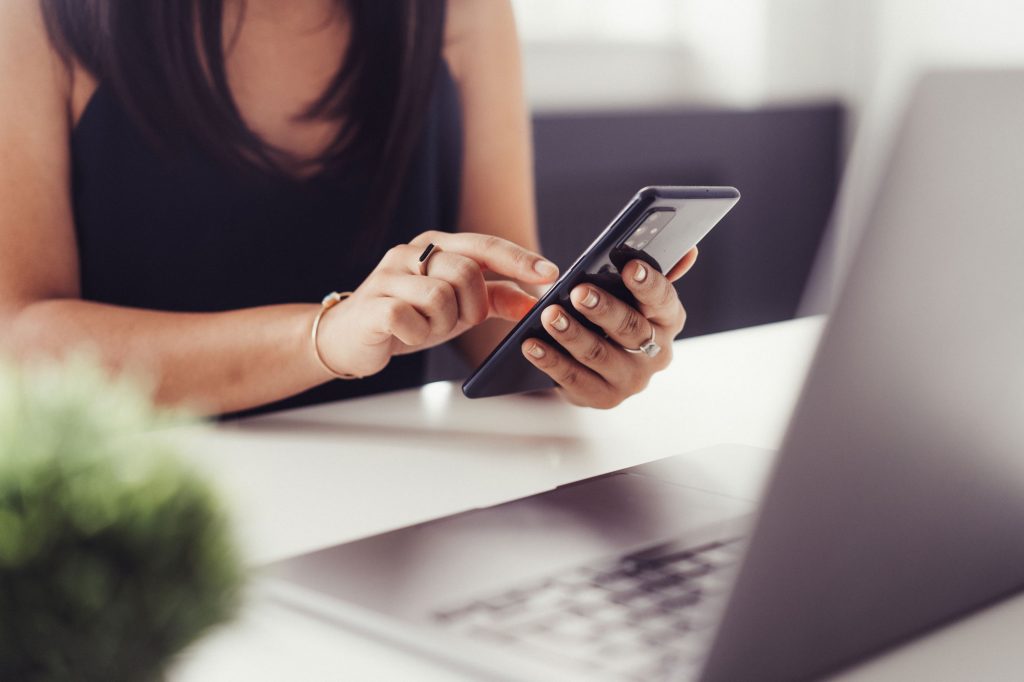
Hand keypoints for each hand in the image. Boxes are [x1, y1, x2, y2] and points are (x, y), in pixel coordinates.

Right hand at [317, 231, 558, 377]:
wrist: (349, 339)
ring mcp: (388, 275)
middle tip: (458, 320)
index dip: (518, 259)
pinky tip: (406, 334)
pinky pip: (412, 318)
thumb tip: (534, 302)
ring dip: (442, 323)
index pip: (484, 245)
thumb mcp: (456, 307)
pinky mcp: (373, 303)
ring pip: (440, 297)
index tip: (550, 274)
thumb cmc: (407, 316)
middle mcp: (411, 252)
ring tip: (425, 327)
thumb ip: (494, 299)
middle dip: (471, 307)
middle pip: (465, 272)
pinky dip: (418, 334)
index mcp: (435, 245)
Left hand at [521, 247, 697, 408]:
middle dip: (603, 309)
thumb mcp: (636, 295)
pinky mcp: (604, 398)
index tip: (629, 267)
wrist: (598, 366)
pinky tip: (531, 345)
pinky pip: (573, 379)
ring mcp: (632, 380)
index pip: (664, 300)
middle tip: (578, 291)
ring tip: (548, 315)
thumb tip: (690, 251)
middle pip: (630, 329)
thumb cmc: (617, 316)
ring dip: (572, 333)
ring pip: (599, 354)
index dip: (648, 283)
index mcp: (668, 320)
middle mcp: (657, 353)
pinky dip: (551, 360)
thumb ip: (656, 271)